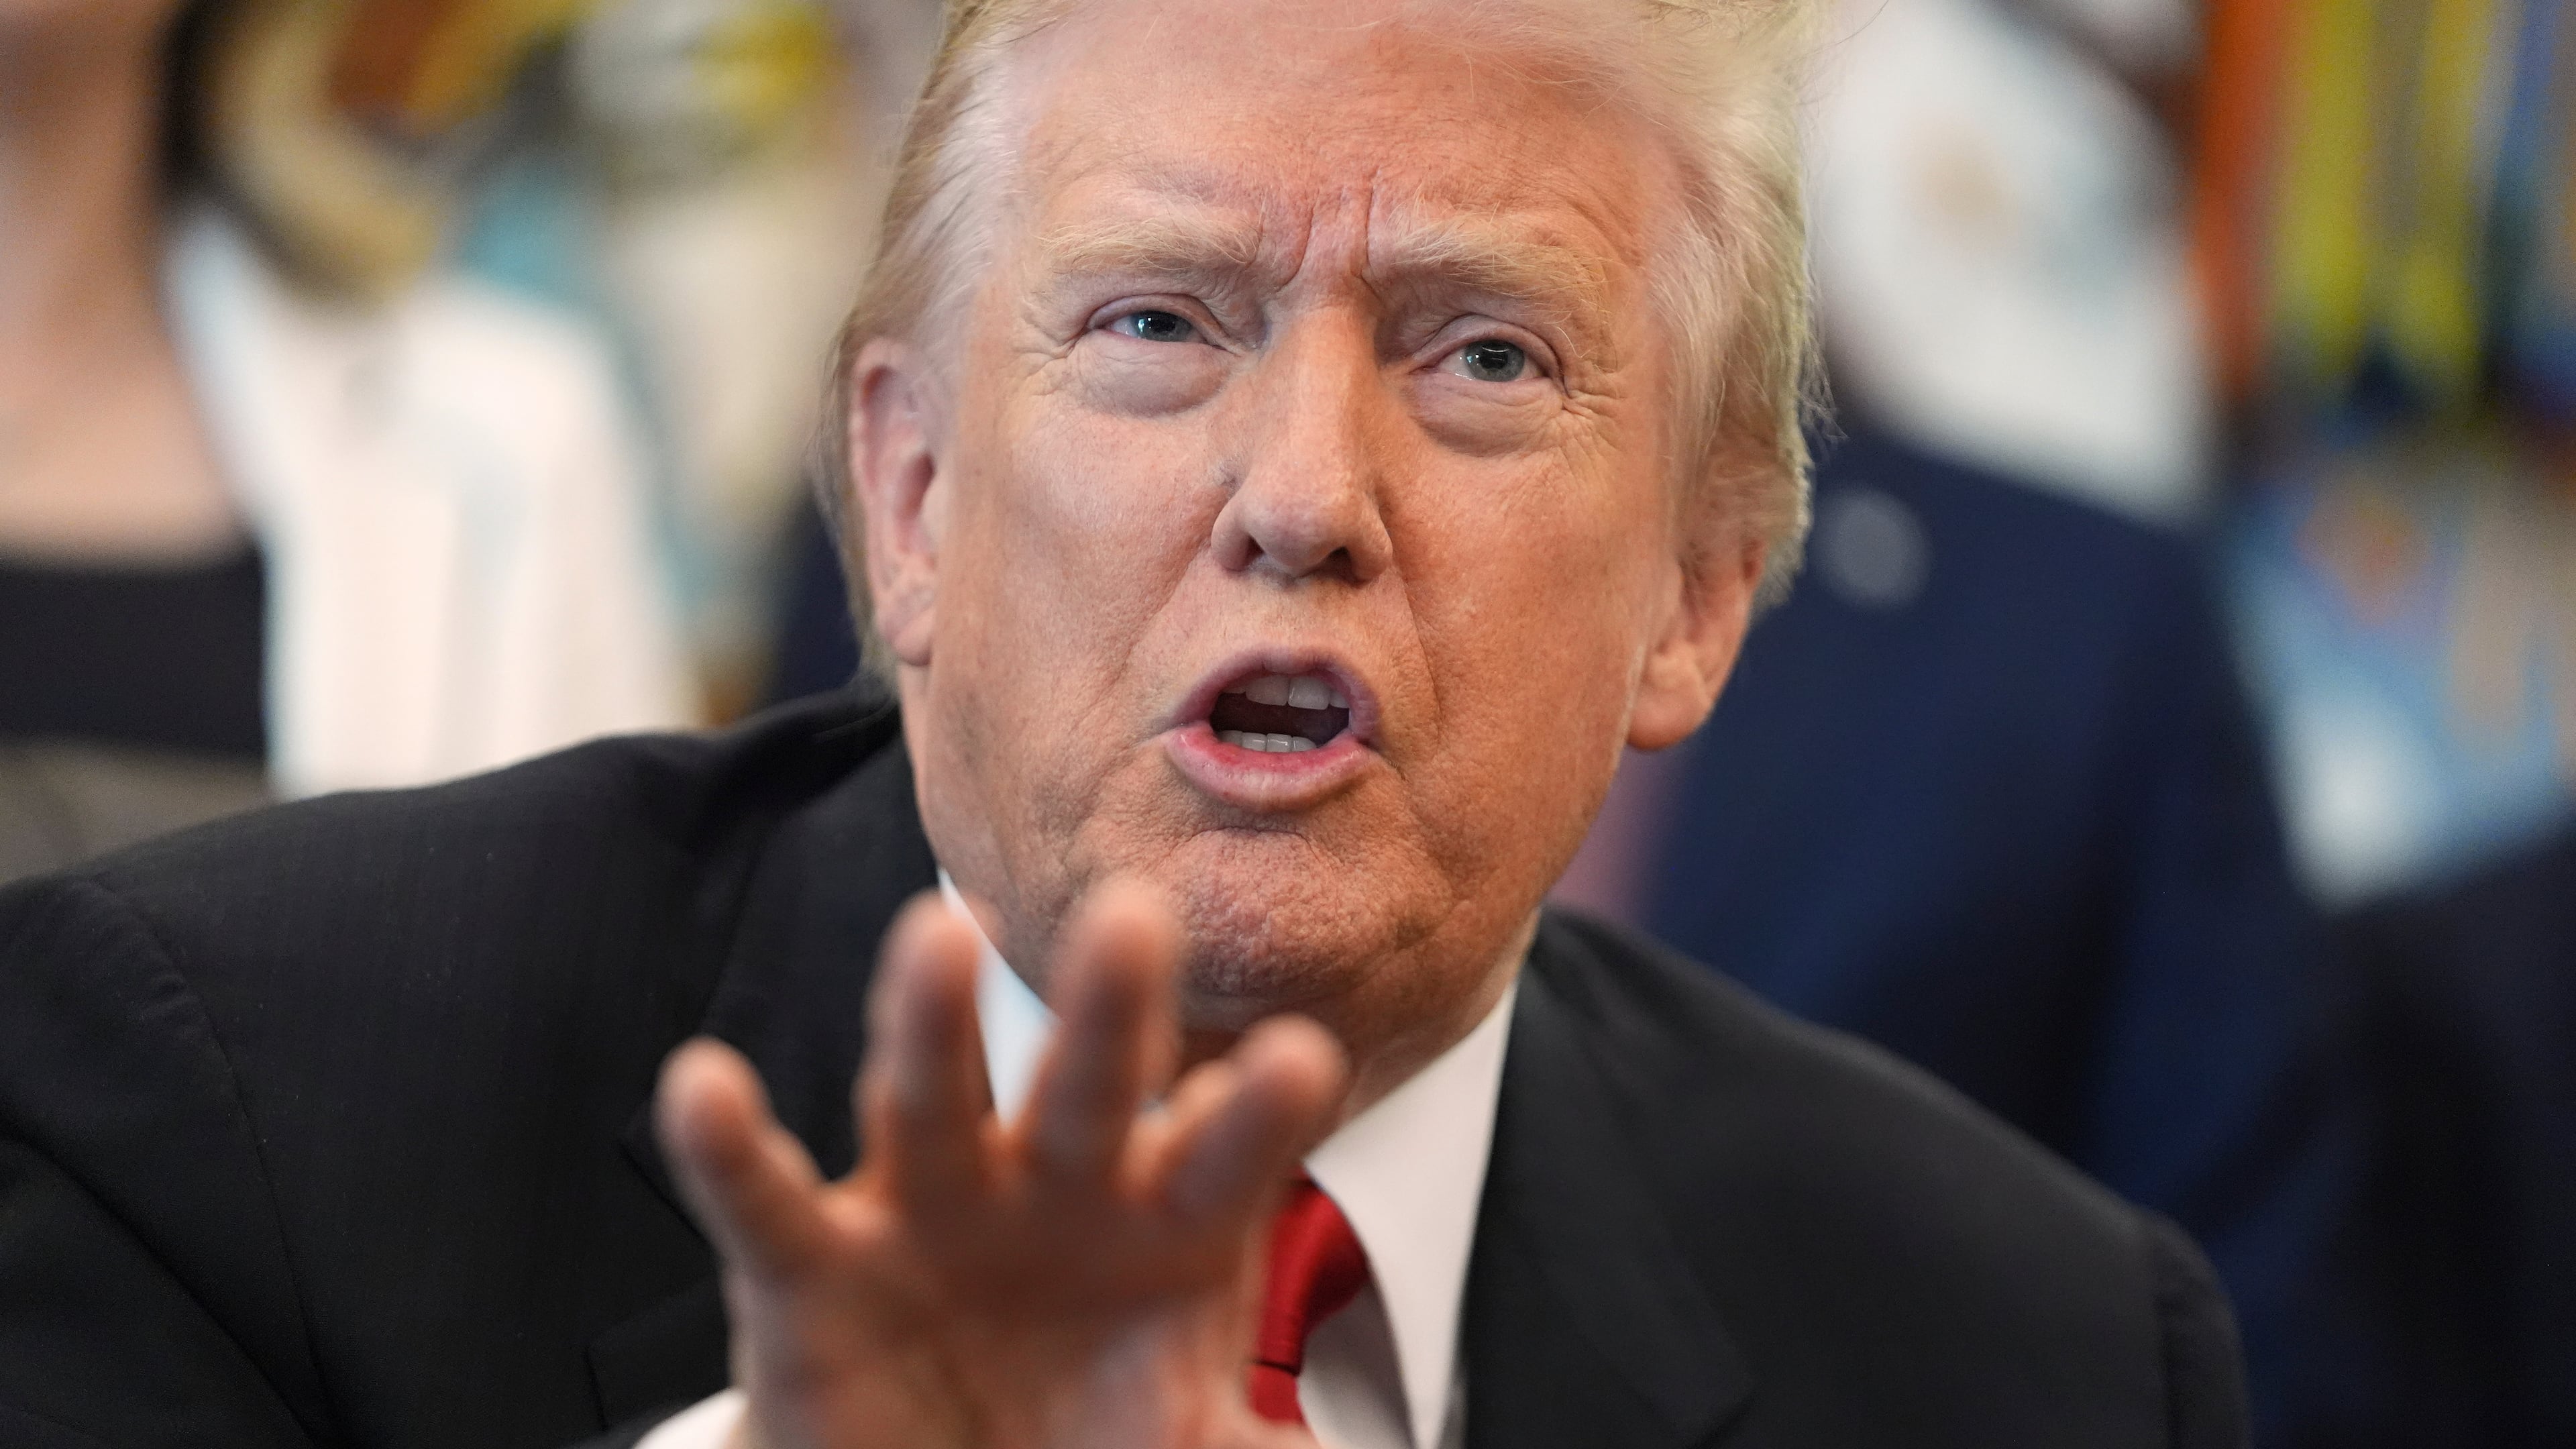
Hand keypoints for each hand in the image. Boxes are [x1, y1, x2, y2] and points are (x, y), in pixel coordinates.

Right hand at [654, 881, 1348, 1448]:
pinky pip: (762, 1200)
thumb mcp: (1181, 1447)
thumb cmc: (1085, 1441)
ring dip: (928, 1023)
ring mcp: (928, 1211)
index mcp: (1162, 1220)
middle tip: (1133, 917)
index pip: (1222, 1152)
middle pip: (1084, 1087)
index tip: (1302, 1061)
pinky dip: (729, 1147)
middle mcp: (1049, 1187)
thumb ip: (1250, 1447)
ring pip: (929, 1100)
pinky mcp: (810, 1265)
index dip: (1257, 1113)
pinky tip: (704, 1081)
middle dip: (1107, 1013)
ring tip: (937, 938)